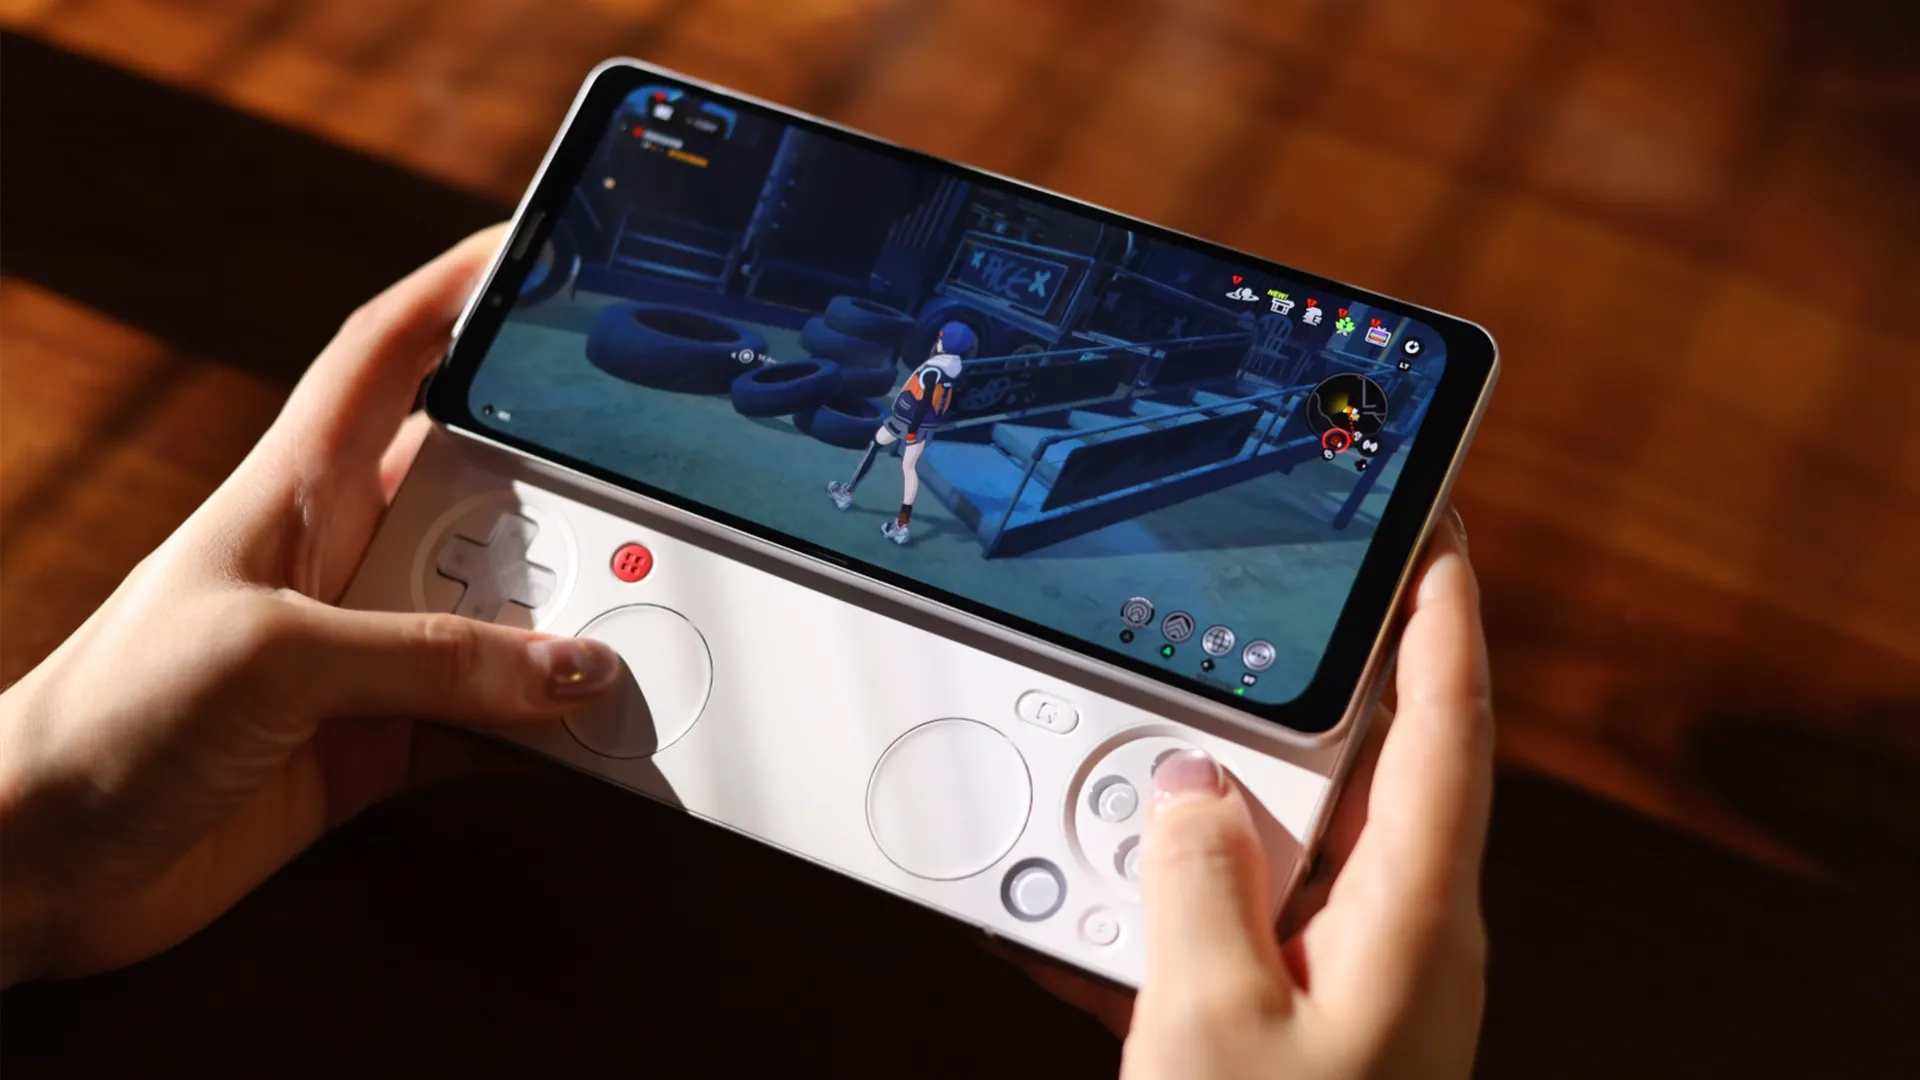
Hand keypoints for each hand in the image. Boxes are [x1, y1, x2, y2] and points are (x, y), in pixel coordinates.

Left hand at [0, 228, 622, 984]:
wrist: (38, 863)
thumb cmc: (107, 716)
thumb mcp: (273, 655)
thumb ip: (431, 654)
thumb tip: (571, 664)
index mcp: (298, 489)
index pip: (392, 353)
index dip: (461, 291)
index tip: (542, 252)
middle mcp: (344, 558)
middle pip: (484, 494)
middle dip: (566, 499)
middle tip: (645, 517)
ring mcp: (365, 652)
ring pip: (503, 617)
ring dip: (566, 633)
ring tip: (634, 643)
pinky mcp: (376, 743)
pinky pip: (490, 721)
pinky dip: (543, 732)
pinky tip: (587, 737)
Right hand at [1015, 512, 1490, 1077]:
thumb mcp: (1208, 1015)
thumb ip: (1193, 876)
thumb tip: (1187, 781)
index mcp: (1412, 915)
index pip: (1449, 726)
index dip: (1445, 617)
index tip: (1436, 529)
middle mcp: (1405, 931)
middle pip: (1372, 769)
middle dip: (1308, 696)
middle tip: (1249, 633)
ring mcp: (1361, 973)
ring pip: (1295, 840)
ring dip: (1224, 803)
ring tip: (1146, 792)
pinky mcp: (1315, 1009)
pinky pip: (1256, 908)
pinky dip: (1195, 882)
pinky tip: (1124, 894)